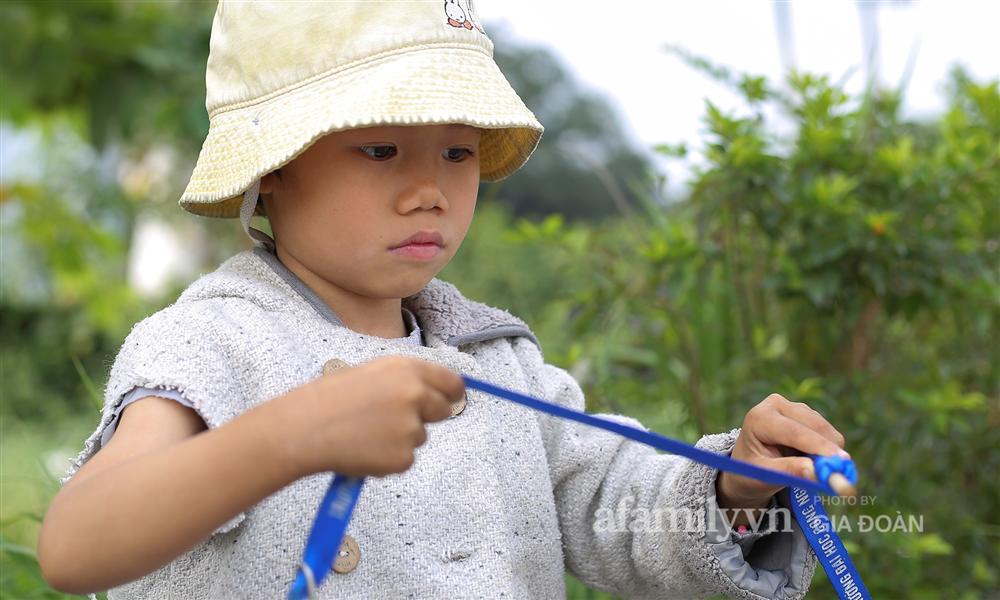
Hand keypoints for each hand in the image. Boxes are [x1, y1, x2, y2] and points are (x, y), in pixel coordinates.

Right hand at [271, 356, 464, 478]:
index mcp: (407, 369)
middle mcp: (415, 396)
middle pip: (443, 410)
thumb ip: (404, 380)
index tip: (450, 399)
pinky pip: (405, 459)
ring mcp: (410, 428)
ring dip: (401, 438)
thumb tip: (431, 392)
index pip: (451, 381)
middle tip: (394, 420)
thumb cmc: (330, 398)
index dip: (452, 392)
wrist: (304, 428)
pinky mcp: (402, 458)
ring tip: (365, 432)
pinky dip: (388, 459)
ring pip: (420, 436)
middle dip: (426, 416)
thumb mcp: (371, 373)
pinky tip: (363, 449)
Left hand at [717, 394, 848, 510]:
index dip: (819, 446)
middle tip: (836, 476)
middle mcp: (776, 405)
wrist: (748, 461)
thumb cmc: (752, 470)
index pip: (794, 431)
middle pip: (814, 425)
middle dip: (828, 450)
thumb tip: (816, 471)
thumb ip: (789, 471)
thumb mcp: (765, 475)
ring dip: (826, 450)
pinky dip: (826, 447)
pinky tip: (808, 456)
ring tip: (806, 466)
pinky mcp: (806, 411)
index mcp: (759, 418)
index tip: (841, 462)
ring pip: (825, 428)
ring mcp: (792, 405)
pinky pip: (827, 431)